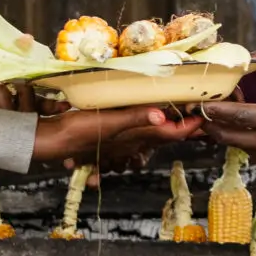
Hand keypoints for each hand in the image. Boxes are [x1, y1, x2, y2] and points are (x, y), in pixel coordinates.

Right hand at [32, 105, 196, 170]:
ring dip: (165, 128)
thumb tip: (161, 116)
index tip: (206, 115)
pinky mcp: (108, 138)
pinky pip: (132, 135)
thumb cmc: (78, 132)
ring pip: (150, 136)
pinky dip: (143, 126)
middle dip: (183, 126)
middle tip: (198, 113)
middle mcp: (131, 142)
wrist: (49, 142)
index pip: (171, 133)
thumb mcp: (108, 122)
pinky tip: (144, 119)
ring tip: (178, 115)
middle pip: (165, 135)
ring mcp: (120, 142)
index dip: (190, 126)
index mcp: (135, 136)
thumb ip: (134, 117)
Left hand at [199, 54, 255, 169]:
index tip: (201, 103)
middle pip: (232, 136)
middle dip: (210, 121)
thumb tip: (243, 57)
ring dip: (219, 125)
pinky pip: (241, 146)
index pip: (246, 116)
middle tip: (195, 106)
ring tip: (215, 108)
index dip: (221, 110)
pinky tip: (232, 119)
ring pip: (232, 142)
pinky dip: (232, 132)